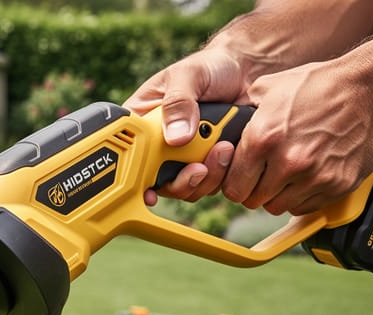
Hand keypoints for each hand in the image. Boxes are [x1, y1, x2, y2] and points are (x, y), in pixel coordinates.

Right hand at [124, 48, 247, 203]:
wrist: (244, 72)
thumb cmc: (208, 68)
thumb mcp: (188, 75)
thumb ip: (179, 102)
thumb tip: (175, 138)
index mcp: (141, 124)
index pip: (128, 156)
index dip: (135, 178)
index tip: (150, 189)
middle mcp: (158, 146)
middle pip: (159, 182)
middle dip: (182, 180)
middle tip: (200, 167)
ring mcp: (183, 159)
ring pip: (187, 188)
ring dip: (208, 176)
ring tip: (223, 148)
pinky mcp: (207, 165)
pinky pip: (210, 184)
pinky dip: (223, 173)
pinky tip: (231, 149)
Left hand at [223, 59, 372, 214]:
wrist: (369, 89)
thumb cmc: (319, 85)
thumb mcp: (268, 88)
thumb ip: (241, 114)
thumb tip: (222, 129)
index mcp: (264, 139)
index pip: (233, 187)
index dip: (233, 183)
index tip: (239, 178)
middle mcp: (288, 161)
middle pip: (253, 201)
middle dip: (253, 190)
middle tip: (261, 176)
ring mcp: (315, 176)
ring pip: (278, 207)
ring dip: (277, 195)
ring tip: (284, 174)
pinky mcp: (337, 185)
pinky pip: (306, 206)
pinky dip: (302, 197)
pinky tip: (305, 176)